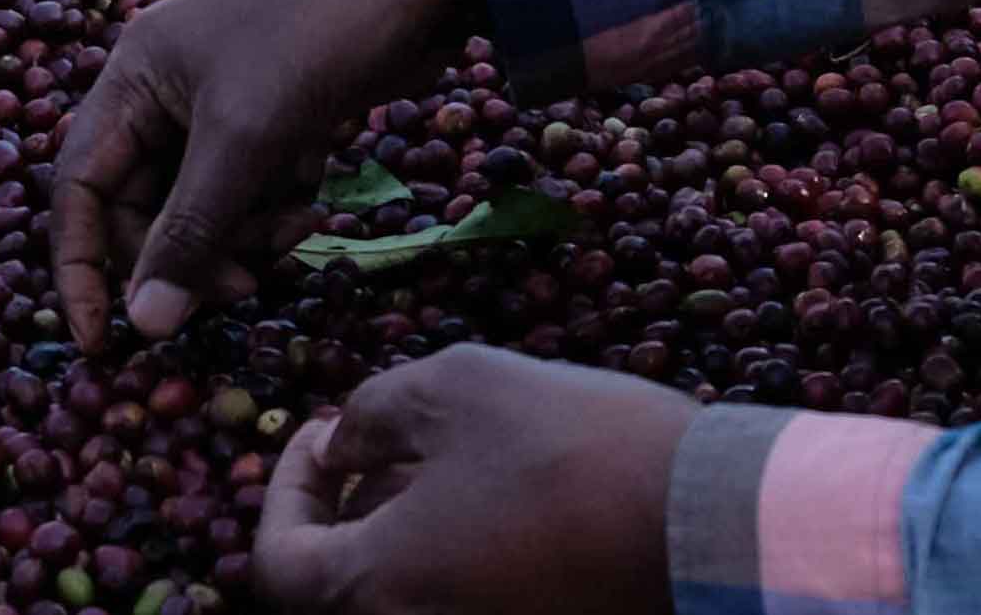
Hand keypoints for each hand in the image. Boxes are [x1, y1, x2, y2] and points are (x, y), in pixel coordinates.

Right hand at [52, 0, 481, 349]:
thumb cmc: (316, 35)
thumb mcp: (246, 138)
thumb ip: (190, 232)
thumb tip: (144, 325)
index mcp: (133, 73)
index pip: (79, 185)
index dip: (81, 266)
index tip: (101, 342)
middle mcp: (165, 85)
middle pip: (144, 203)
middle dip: (189, 251)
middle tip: (241, 286)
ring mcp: (221, 97)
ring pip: (202, 202)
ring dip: (241, 232)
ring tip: (294, 230)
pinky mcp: (272, 111)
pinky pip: (248, 184)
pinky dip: (274, 204)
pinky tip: (313, 196)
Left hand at [258, 348, 689, 614]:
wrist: (703, 521)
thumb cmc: (568, 445)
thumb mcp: (453, 388)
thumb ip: (372, 414)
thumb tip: (342, 446)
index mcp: (376, 590)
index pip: (278, 564)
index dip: (286, 492)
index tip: (324, 436)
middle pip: (335, 591)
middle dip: (343, 513)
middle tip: (373, 445)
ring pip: (394, 600)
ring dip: (394, 538)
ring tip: (434, 462)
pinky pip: (448, 606)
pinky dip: (442, 565)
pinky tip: (483, 502)